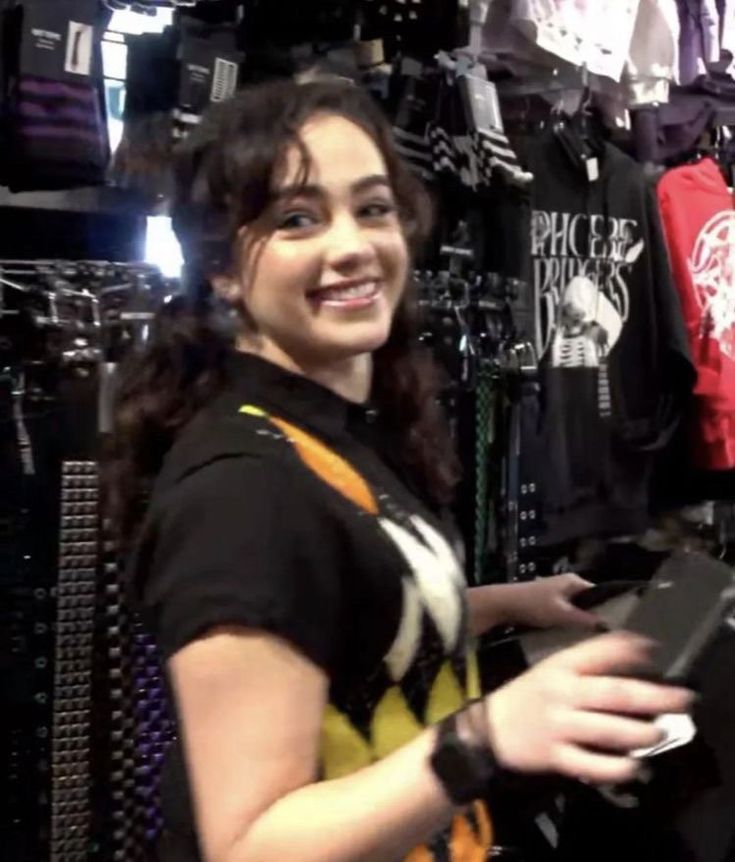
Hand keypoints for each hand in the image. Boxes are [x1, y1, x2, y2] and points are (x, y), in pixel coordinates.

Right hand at [484, 631, 694, 784]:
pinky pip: (592, 765)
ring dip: (640, 733)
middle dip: (653, 697)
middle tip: (682, 699)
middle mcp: (562, 694)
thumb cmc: (529, 694)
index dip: (630, 649)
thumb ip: (589, 664)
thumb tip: (636, 657)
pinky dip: (617, 767)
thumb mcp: (553, 669)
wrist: (490, 728)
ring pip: (607, 730)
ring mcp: (559, 726)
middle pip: (614, 694)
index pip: (599, 652)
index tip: (656, 650)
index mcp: (561, 667)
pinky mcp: (556, 756)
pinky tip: (635, 766)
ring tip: (659, 733)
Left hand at [502, 573, 599, 629]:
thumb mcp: (561, 614)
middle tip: (602, 634)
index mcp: (574, 581)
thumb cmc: (533, 605)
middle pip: (589, 601)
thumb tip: (607, 625)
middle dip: (594, 616)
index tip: (615, 625)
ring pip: (577, 608)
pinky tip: (571, 633)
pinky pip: (566, 612)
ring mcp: (558, 592)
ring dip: (580, 620)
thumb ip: (584, 619)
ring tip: (588, 636)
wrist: (504, 604)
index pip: (600, 592)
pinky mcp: (549, 602)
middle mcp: (568, 583)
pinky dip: (569, 621)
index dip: (608, 608)